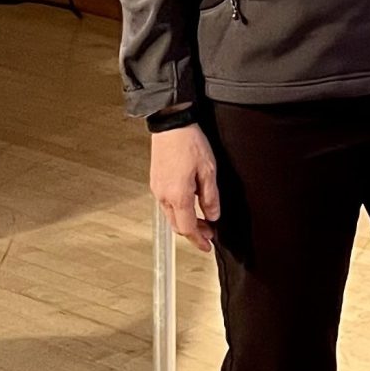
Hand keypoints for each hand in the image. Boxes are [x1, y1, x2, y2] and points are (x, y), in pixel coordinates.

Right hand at [150, 124, 220, 250]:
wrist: (170, 124)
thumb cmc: (189, 143)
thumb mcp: (208, 170)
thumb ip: (211, 196)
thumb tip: (213, 215)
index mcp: (178, 196)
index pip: (187, 228)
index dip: (199, 240)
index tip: (208, 246)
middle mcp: (163, 195)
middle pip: (177, 225)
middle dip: (194, 233)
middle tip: (209, 234)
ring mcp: (157, 188)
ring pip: (171, 215)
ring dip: (186, 221)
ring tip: (203, 220)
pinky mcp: (156, 181)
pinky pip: (167, 203)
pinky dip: (179, 210)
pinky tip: (190, 204)